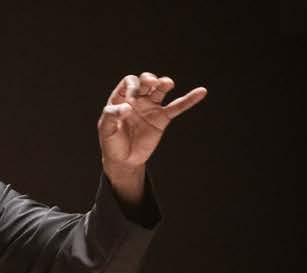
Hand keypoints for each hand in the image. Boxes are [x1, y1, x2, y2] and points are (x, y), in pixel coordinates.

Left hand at [98, 72, 207, 202]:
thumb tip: (127, 107)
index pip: (129, 82)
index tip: (131, 101)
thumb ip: (111, 115)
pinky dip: (189, 99)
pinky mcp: (162, 118)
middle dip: (148, 79)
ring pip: (160, 90)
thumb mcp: (105, 129)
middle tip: (150, 83)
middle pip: (145, 81)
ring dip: (164, 83)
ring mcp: (151, 107)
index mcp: (121, 98)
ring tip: (167, 84)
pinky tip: (201, 92)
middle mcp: (137, 99)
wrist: (124, 160)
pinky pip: (177, 107)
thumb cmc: (111, 143)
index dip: (132, 86)